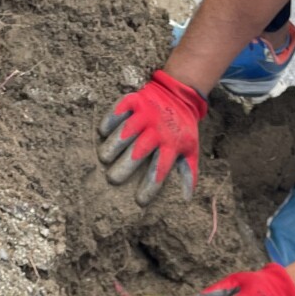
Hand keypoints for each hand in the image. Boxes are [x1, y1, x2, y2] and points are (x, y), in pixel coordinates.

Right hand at [97, 71, 207, 203]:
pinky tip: (103, 133)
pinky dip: (110, 121)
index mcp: (172, 143)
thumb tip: (187, 198)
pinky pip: (119, 111)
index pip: (160, 168)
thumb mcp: (191, 149)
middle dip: (126, 166)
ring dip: (114, 145)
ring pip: (127, 130)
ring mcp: (145, 113)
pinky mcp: (134, 100)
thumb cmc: (182, 129)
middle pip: (140, 150)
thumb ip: (188, 173)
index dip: (150, 186)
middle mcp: (157, 129)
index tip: (139, 200)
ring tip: (104, 159)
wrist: (179, 95)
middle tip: (113, 180)